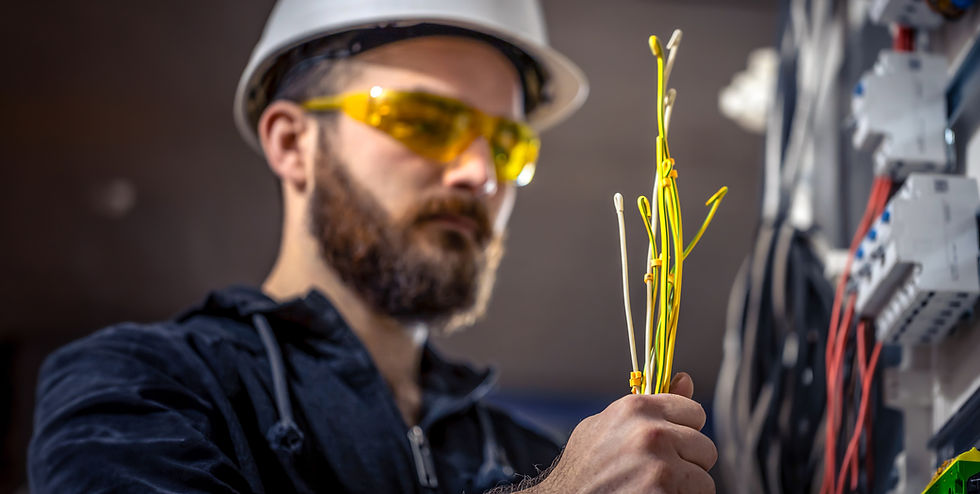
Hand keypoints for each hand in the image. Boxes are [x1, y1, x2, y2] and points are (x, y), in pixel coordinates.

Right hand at [531, 373, 716, 493]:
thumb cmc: (584, 467)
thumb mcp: (609, 425)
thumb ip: (651, 405)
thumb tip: (686, 379)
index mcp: (637, 408)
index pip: (694, 413)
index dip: (683, 432)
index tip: (668, 446)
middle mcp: (651, 433)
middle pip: (705, 448)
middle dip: (688, 463)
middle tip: (658, 474)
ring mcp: (660, 467)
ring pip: (705, 479)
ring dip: (686, 489)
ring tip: (654, 489)